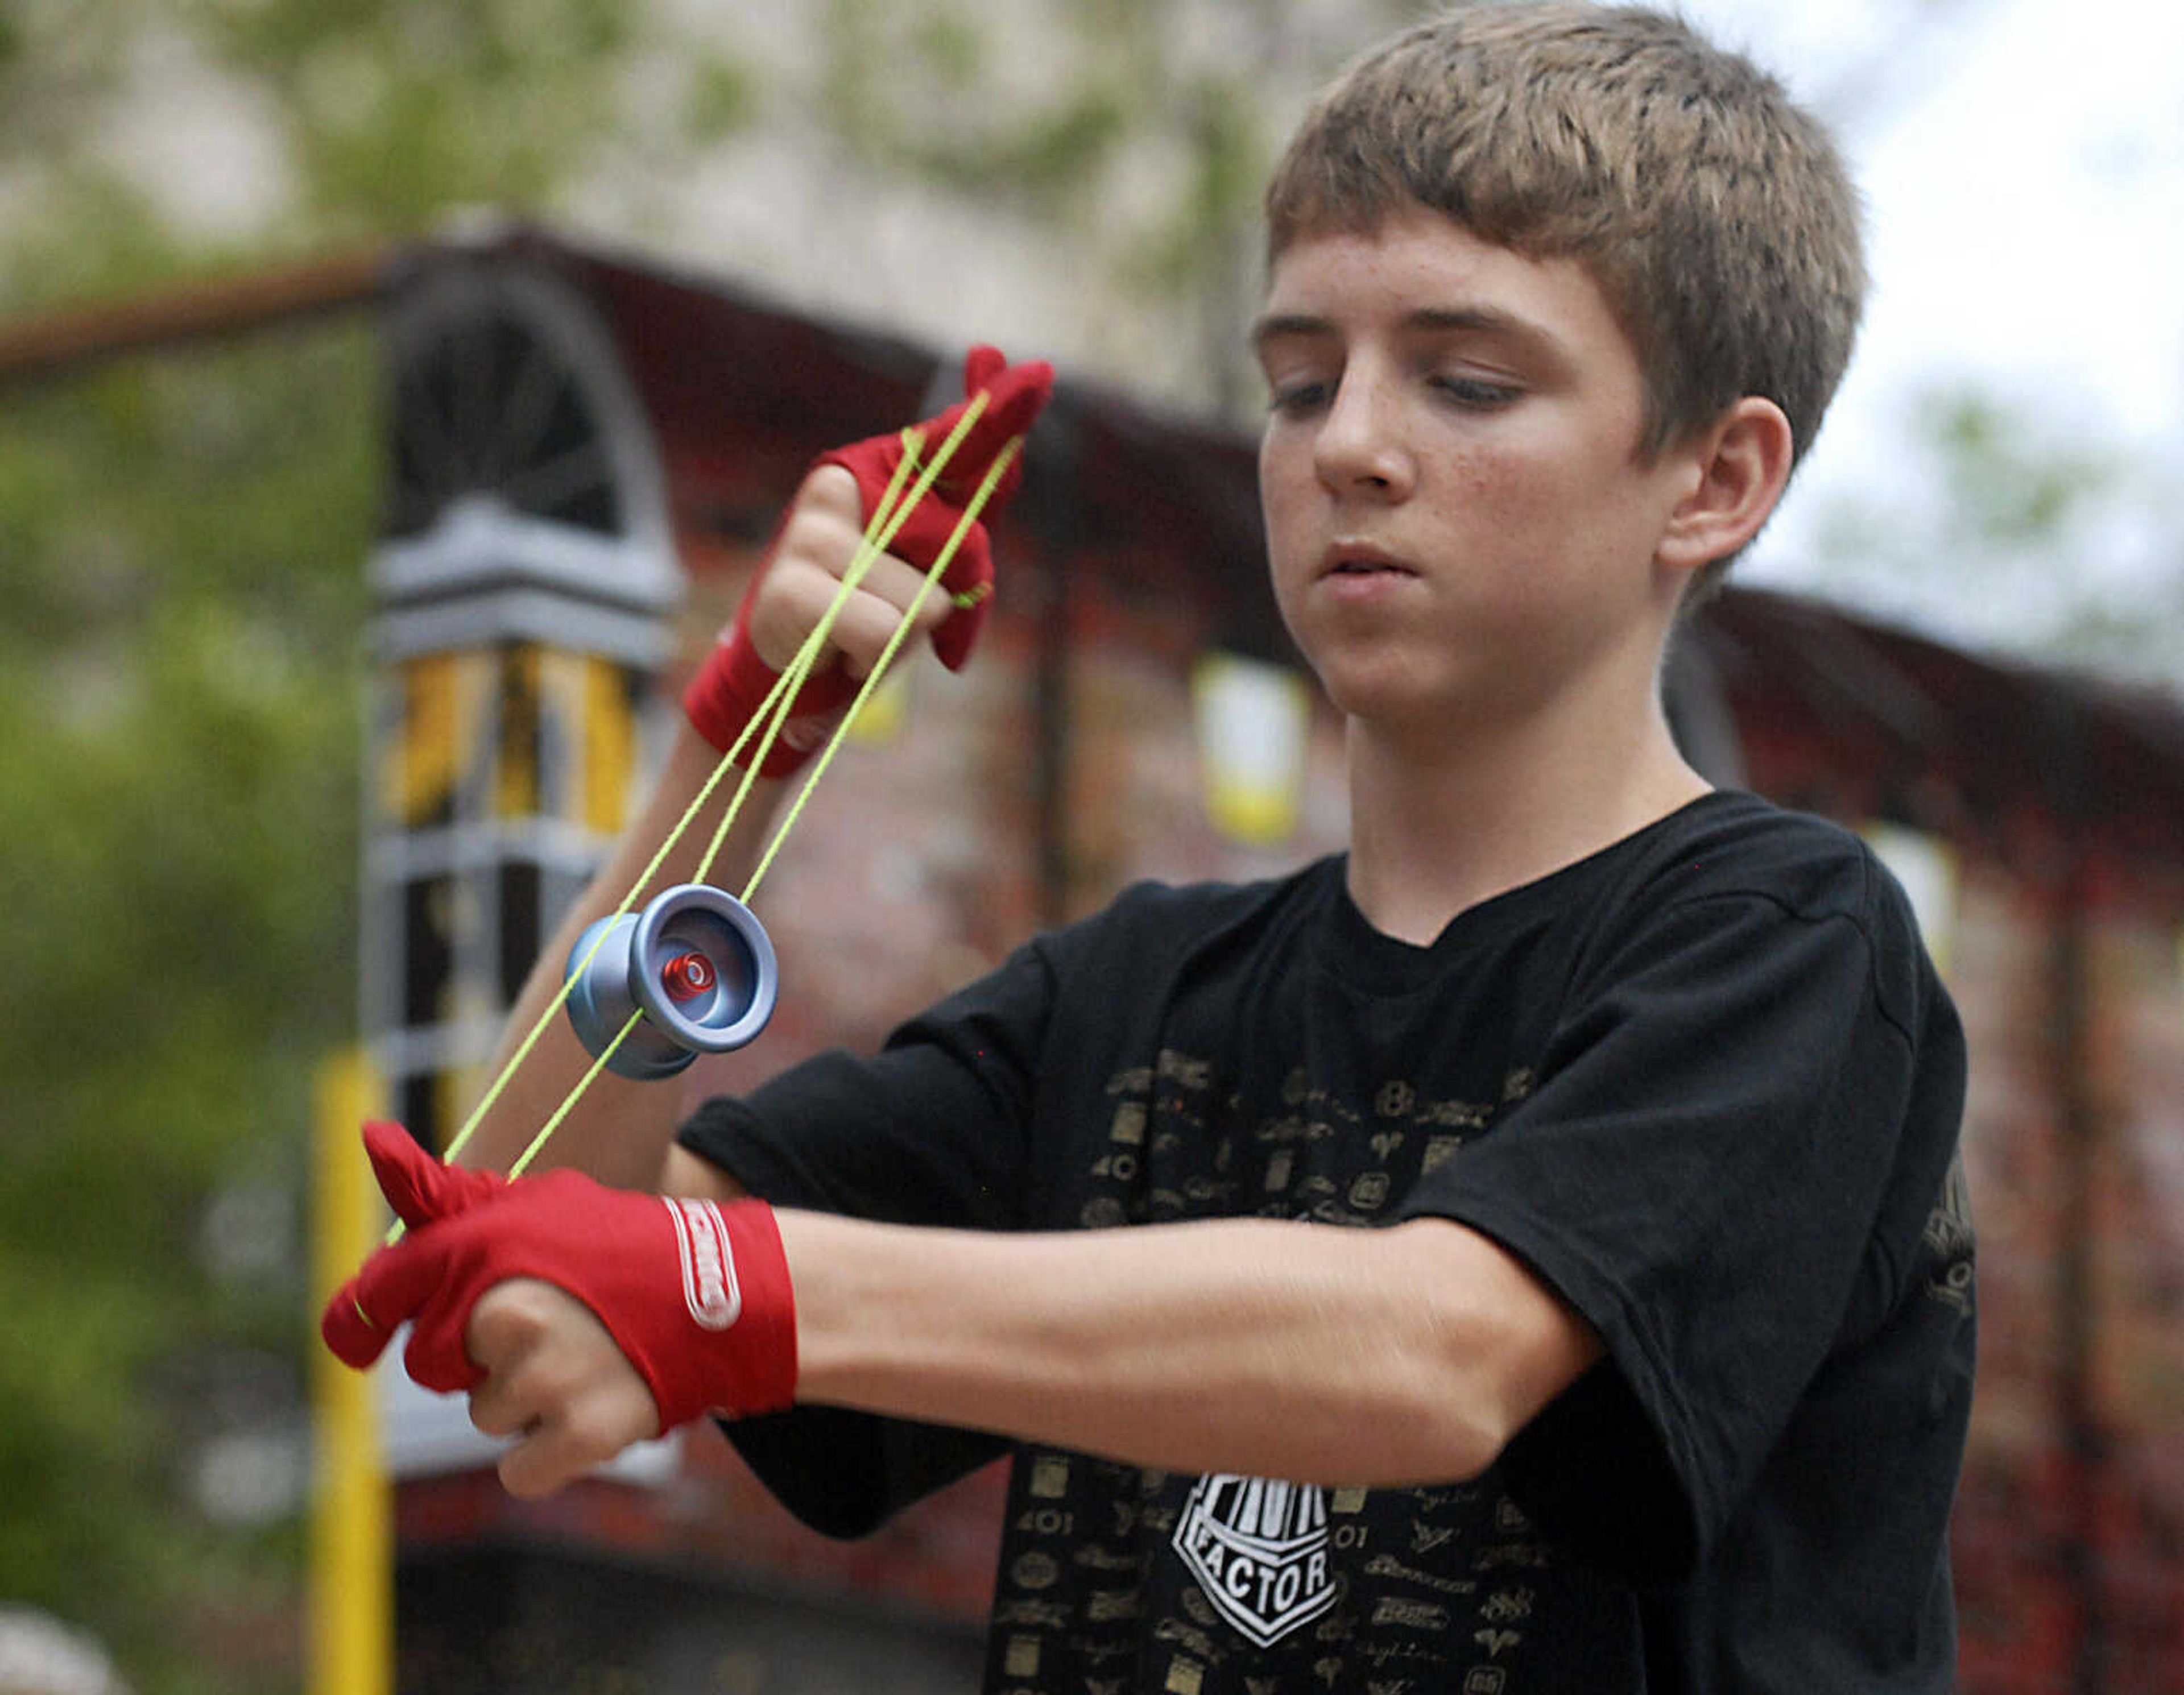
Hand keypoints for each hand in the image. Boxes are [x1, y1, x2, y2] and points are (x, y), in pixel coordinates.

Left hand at [321, 1123, 797, 1487]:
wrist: (723, 1293)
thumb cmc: (617, 1248)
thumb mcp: (537, 1205)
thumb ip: (450, 1199)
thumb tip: (371, 1137)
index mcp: (485, 1249)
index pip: (380, 1294)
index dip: (358, 1324)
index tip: (356, 1344)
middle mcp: (505, 1311)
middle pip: (435, 1368)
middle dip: (478, 1358)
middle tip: (548, 1331)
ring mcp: (543, 1376)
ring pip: (484, 1416)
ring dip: (523, 1402)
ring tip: (583, 1362)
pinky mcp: (580, 1433)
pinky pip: (518, 1470)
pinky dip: (549, 1455)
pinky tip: (590, 1412)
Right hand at [683, 344, 1054, 774]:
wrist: (793, 675)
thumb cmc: (870, 613)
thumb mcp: (929, 571)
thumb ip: (968, 525)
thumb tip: (1004, 463)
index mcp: (885, 470)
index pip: (954, 444)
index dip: (998, 413)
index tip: (1039, 372)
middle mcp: (845, 483)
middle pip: (957, 545)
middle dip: (946, 597)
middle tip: (893, 612)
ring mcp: (812, 532)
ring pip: (922, 602)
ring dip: (905, 637)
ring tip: (861, 629)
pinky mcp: (789, 587)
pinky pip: (883, 633)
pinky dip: (874, 658)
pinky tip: (840, 647)